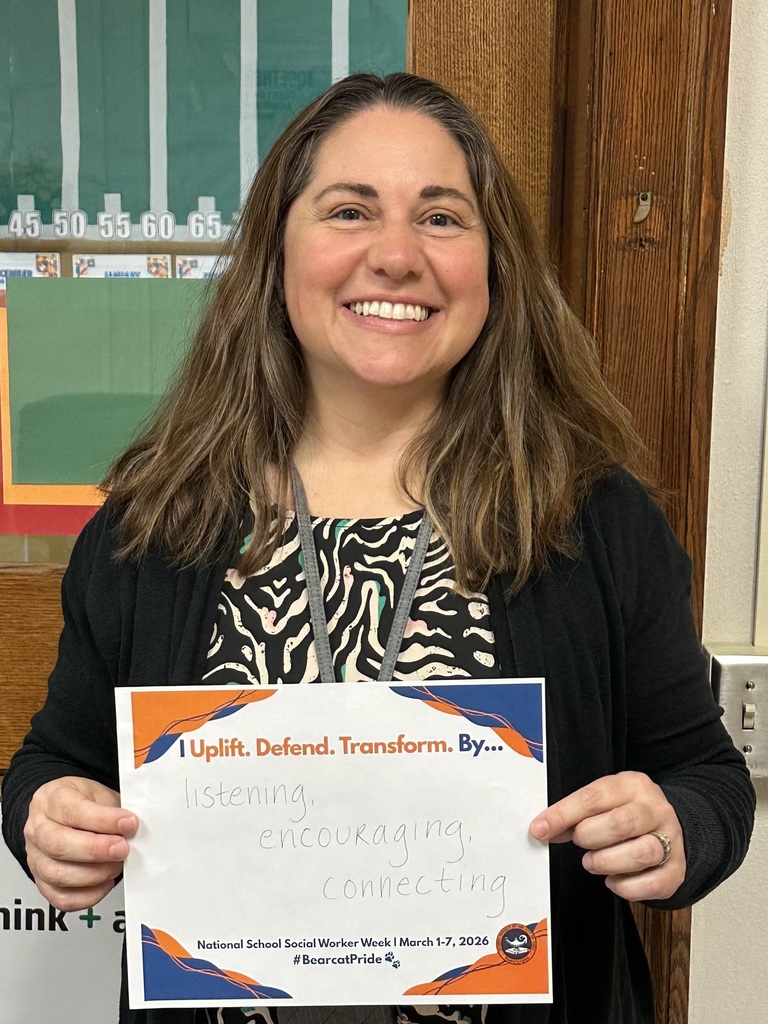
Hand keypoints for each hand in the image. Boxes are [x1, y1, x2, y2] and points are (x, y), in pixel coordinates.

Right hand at [24, 777, 137, 911]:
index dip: (104, 820)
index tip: (129, 824)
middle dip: (97, 850)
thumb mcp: (100, 794)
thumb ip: (113, 810)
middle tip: (122, 849)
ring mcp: (35, 858)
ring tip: (115, 865)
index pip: (73, 811)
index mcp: (52, 799)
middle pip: (59, 845)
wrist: (64, 814)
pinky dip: (88, 896)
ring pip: (58, 874)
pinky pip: (61, 898)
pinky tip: (104, 883)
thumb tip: (131, 829)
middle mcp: (37, 829)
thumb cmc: (83, 802)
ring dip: (95, 874)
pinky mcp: (42, 882)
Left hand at [529, 770, 684, 900]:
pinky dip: (628, 887)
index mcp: (632, 785)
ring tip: (592, 862)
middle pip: (620, 824)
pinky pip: (654, 883)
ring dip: (607, 862)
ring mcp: (671, 839)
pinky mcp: (677, 869)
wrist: (669, 823)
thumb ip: (576, 813)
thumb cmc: (626, 811)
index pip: (593, 798)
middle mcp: (655, 809)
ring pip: (641, 853)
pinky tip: (614, 880)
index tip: (540, 829)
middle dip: (589, 838)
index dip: (562, 815)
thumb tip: (543, 828)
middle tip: (579, 842)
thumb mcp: (603, 800)